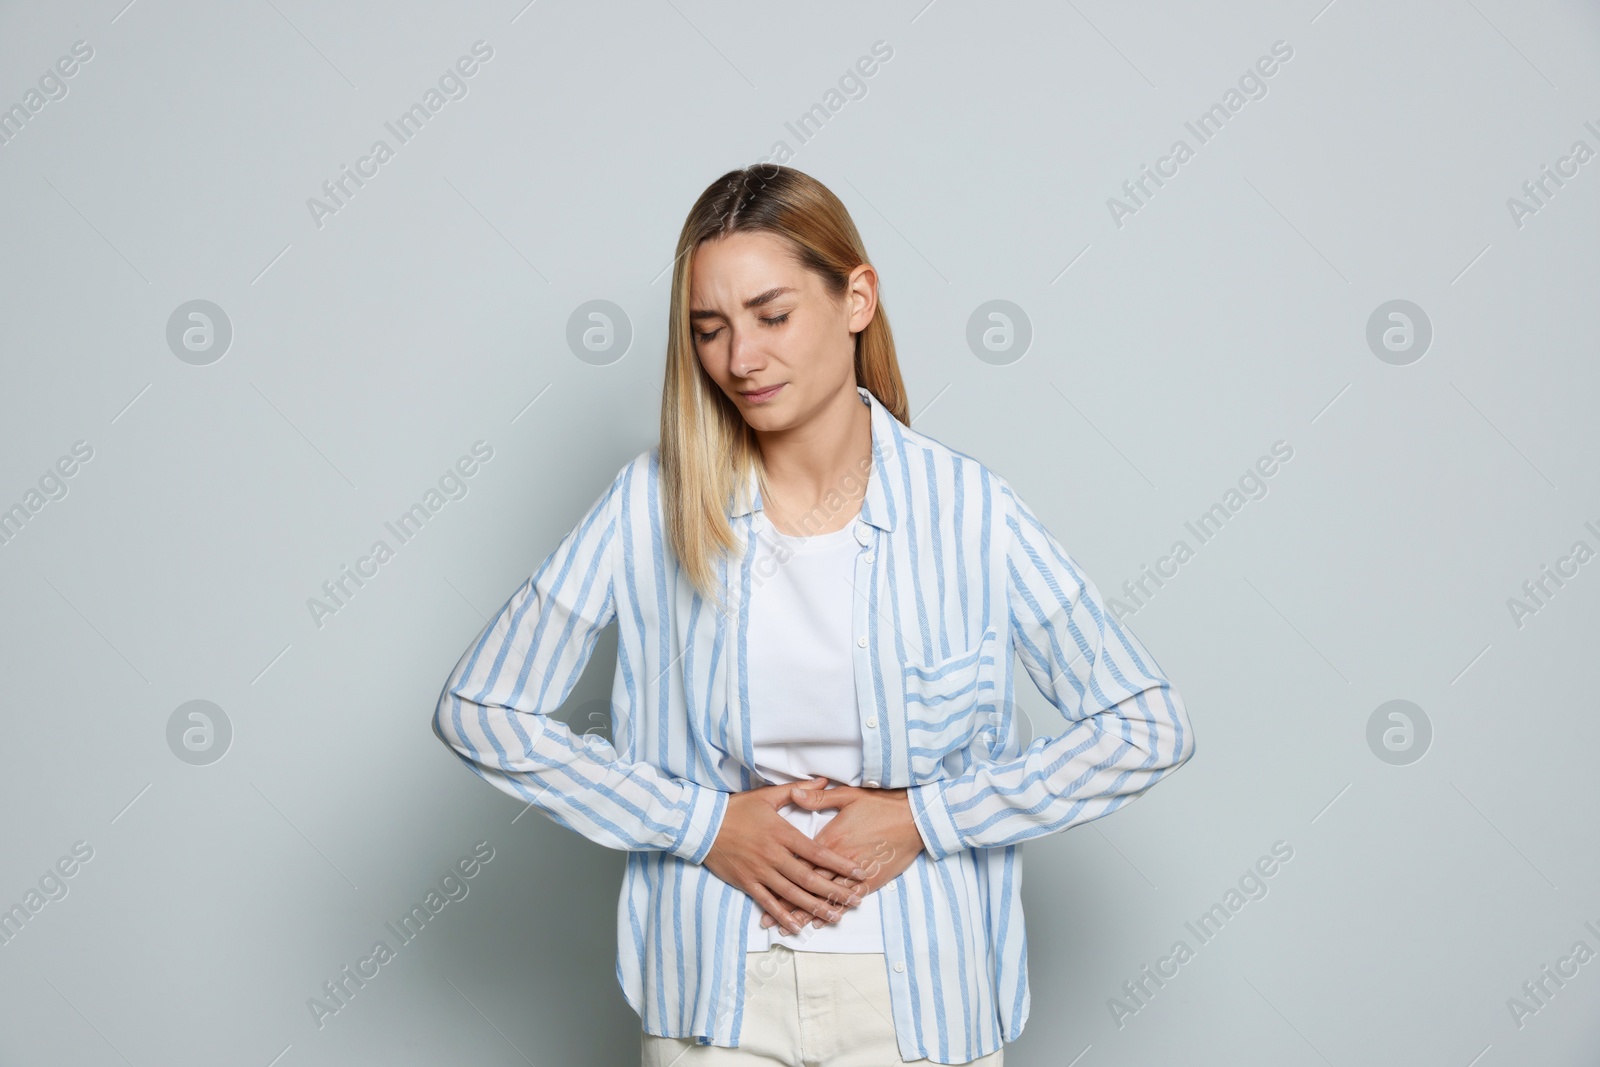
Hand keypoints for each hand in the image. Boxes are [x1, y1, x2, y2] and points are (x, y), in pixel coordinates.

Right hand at [701, 777, 869, 934]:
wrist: (701, 825)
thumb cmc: (736, 809)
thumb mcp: (766, 795)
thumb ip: (796, 790)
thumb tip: (822, 780)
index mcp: (781, 833)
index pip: (817, 851)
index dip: (840, 863)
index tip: (859, 872)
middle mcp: (773, 855)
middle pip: (809, 878)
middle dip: (834, 891)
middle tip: (855, 901)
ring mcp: (759, 871)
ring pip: (792, 894)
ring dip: (815, 907)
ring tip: (835, 917)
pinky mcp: (746, 882)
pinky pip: (767, 902)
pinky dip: (783, 916)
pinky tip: (797, 926)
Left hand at [759, 781, 924, 929]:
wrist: (915, 818)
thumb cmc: (881, 805)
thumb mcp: (848, 796)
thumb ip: (819, 798)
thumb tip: (795, 793)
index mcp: (830, 839)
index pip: (798, 862)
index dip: (780, 877)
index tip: (762, 888)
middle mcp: (838, 860)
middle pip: (807, 884)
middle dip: (786, 903)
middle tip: (767, 920)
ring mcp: (855, 873)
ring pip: (825, 896)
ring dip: (806, 912)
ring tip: (788, 927)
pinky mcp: (871, 880)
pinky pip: (847, 899)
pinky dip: (832, 911)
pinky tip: (819, 922)